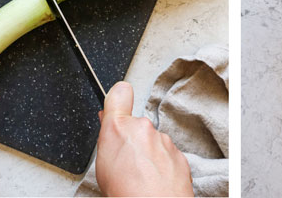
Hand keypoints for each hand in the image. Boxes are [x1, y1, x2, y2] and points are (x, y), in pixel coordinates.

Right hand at [95, 81, 192, 196]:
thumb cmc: (125, 193)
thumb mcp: (102, 165)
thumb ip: (107, 139)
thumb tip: (108, 124)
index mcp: (119, 127)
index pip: (120, 93)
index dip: (119, 97)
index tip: (119, 103)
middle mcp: (143, 129)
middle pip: (137, 126)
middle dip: (134, 140)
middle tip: (127, 163)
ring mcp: (163, 141)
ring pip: (154, 142)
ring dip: (149, 155)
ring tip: (141, 178)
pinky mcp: (179, 155)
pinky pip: (168, 156)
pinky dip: (163, 166)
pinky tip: (155, 182)